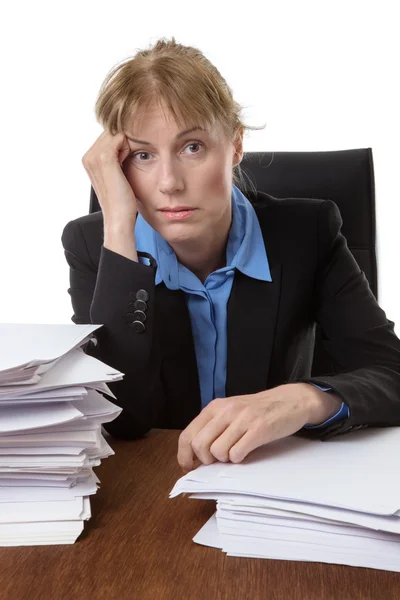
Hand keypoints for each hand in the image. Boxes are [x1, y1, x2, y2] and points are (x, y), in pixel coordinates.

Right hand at [81, 130, 137, 222]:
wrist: (118, 216)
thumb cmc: (120, 199)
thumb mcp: (114, 174)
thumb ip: (114, 157)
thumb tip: (123, 140)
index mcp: (88, 159)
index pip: (107, 137)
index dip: (120, 147)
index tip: (122, 166)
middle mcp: (87, 156)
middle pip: (111, 133)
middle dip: (122, 145)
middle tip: (124, 167)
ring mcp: (94, 156)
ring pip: (116, 134)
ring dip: (126, 148)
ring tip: (123, 168)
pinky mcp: (104, 158)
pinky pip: (121, 137)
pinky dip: (128, 149)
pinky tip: (126, 165)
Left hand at [177, 383, 341, 472]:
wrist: (290, 400)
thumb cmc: (258, 410)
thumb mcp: (231, 411)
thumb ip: (213, 427)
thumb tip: (195, 454)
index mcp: (215, 407)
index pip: (188, 435)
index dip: (184, 456)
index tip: (189, 467)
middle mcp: (226, 411)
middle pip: (199, 446)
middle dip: (206, 460)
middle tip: (219, 460)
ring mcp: (242, 419)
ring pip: (217, 451)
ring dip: (224, 460)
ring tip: (235, 453)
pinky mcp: (259, 429)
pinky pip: (237, 453)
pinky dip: (238, 459)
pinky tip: (245, 452)